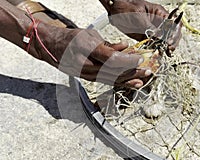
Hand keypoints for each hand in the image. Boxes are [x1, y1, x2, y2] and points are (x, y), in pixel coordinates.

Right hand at [30, 23, 150, 87]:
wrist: (50, 48)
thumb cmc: (70, 38)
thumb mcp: (89, 35)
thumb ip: (108, 44)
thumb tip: (125, 48)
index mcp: (87, 49)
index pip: (112, 58)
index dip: (128, 60)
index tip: (140, 58)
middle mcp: (86, 65)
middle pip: (114, 71)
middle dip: (133, 72)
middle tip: (148, 71)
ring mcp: (86, 74)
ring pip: (112, 79)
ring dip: (129, 80)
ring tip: (143, 79)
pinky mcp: (87, 79)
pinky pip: (107, 82)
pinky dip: (120, 83)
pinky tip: (130, 84)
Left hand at [102, 0, 181, 50]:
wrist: (114, 10)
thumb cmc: (125, 7)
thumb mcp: (138, 16)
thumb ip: (149, 27)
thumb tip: (158, 36)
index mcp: (159, 14)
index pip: (173, 23)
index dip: (174, 33)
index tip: (169, 41)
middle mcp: (158, 23)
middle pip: (171, 33)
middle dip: (171, 42)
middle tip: (167, 48)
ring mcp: (153, 31)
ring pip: (164, 41)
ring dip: (164, 47)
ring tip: (162, 52)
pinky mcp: (146, 37)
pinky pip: (153, 45)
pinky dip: (155, 50)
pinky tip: (155, 53)